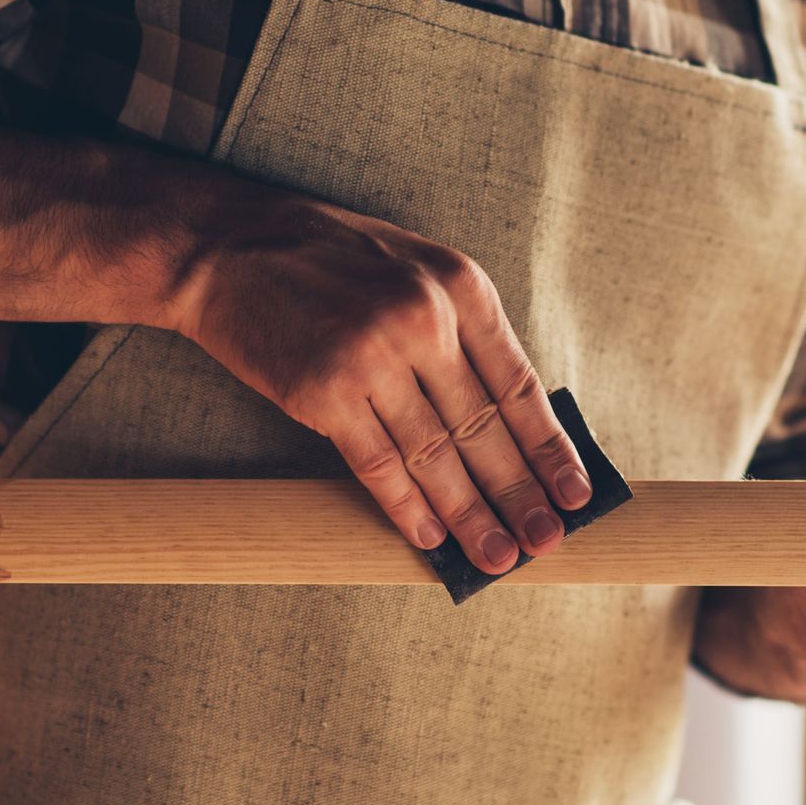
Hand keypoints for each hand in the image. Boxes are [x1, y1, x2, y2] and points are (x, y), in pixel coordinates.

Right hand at [170, 190, 592, 572]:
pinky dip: (407, 506)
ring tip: (496, 556)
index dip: (551, 449)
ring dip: (469, 515)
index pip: (519, 386)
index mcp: (460, 286)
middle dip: (521, 494)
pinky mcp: (322, 392)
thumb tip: (506, 421)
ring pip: (436, 455)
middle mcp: (424, 320)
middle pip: (485, 428)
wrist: (229, 248)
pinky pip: (378, 464)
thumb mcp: (414, 271)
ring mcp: (372, 356)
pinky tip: (429, 537)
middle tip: (546, 541)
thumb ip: (461, 333)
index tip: (577, 494)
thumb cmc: (326, 259)